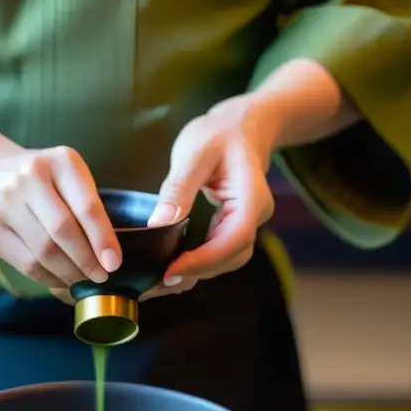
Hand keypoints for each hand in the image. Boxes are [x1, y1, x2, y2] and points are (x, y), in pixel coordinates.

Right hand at [0, 137, 120, 300]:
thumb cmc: (35, 180)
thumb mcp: (63, 175)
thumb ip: (85, 207)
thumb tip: (109, 258)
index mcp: (60, 161)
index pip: (87, 207)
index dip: (103, 239)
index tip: (114, 263)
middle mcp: (30, 177)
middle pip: (64, 232)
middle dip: (87, 262)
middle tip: (100, 277)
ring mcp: (5, 203)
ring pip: (45, 252)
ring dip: (69, 275)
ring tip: (81, 282)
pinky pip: (27, 264)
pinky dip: (48, 279)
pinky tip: (59, 281)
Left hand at [141, 95, 276, 300]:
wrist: (240, 127)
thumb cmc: (219, 134)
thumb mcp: (195, 153)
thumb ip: (179, 188)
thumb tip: (158, 224)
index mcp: (252, 197)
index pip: (235, 238)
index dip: (204, 260)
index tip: (170, 272)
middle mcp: (254, 216)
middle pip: (231, 257)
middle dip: (195, 272)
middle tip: (156, 283)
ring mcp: (244, 224)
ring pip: (224, 260)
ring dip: (193, 273)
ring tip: (157, 281)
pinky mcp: (230, 227)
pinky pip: (216, 252)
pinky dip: (193, 263)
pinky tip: (168, 266)